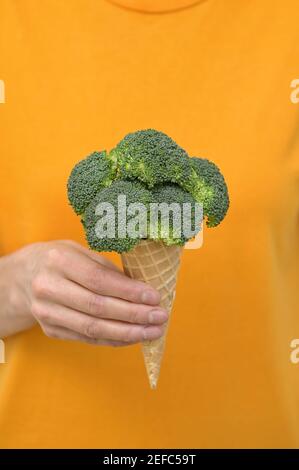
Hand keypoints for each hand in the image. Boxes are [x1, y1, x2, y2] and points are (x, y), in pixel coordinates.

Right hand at [2, 240, 166, 345]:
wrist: (21, 278)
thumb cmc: (58, 260)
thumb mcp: (79, 251)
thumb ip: (107, 269)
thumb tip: (141, 289)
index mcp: (58, 261)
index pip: (99, 280)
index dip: (129, 292)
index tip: (154, 297)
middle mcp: (48, 287)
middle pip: (98, 307)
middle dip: (134, 315)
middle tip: (160, 317)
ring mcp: (46, 312)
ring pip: (93, 329)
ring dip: (128, 333)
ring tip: (153, 331)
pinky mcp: (50, 330)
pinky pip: (87, 339)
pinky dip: (113, 340)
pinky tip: (133, 336)